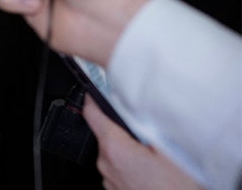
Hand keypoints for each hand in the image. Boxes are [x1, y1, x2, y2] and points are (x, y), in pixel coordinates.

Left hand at [83, 101, 200, 189]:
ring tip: (153, 157)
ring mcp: (110, 181)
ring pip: (115, 153)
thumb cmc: (177, 188)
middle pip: (107, 134)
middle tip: (147, 133)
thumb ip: (149, 125)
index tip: (93, 89)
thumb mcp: (170, 149)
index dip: (93, 98)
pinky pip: (120, 169)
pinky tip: (151, 171)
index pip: (92, 114)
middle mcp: (106, 165)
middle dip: (124, 130)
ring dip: (129, 150)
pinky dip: (132, 166)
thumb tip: (138, 105)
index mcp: (115, 149)